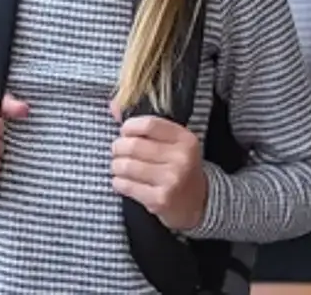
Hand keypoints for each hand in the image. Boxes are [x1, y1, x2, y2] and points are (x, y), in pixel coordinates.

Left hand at [111, 115, 207, 230]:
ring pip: (126, 166)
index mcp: (185, 140)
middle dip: (118, 147)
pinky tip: (123, 182)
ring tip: (120, 167)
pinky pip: (126, 185)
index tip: (125, 131)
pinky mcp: (159, 199)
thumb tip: (112, 108)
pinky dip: (118, 182)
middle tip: (118, 151)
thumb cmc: (180, 168)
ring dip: (116, 166)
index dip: (130, 126)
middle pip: (134, 145)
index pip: (149, 124)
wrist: (198, 203)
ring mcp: (171, 180)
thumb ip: (147, 127)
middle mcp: (180, 158)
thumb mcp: (174, 145)